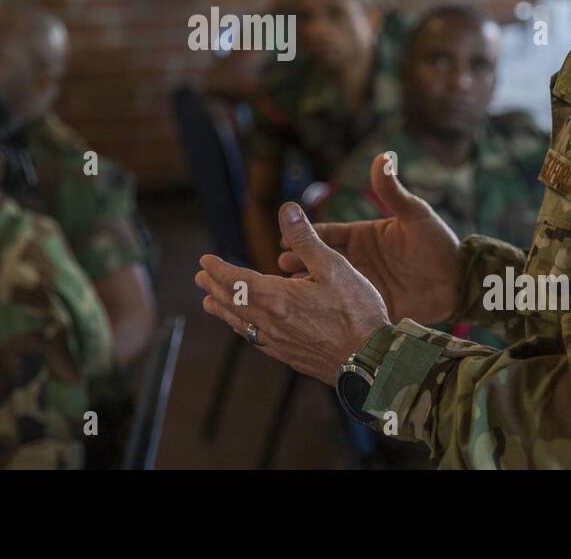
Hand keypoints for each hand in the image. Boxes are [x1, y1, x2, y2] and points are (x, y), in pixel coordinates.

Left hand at [196, 202, 389, 385]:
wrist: (370, 361)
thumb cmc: (356, 311)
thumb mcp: (333, 266)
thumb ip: (305, 238)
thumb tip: (286, 209)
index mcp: (277, 298)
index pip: (237, 280)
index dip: (218, 269)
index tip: (204, 260)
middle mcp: (271, 322)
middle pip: (233, 303)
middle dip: (214, 288)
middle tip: (200, 278)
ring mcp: (278, 343)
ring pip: (241, 324)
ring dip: (224, 310)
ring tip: (210, 304)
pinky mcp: (288, 356)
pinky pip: (255, 339)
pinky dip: (243, 328)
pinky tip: (246, 328)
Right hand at [279, 152, 460, 324]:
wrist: (459, 283)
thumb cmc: (438, 244)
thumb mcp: (415, 214)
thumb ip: (393, 190)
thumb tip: (383, 156)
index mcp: (362, 235)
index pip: (328, 233)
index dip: (307, 235)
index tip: (285, 236)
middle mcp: (357, 260)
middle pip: (321, 259)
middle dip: (299, 261)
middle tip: (281, 264)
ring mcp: (362, 284)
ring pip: (327, 285)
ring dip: (308, 286)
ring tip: (288, 289)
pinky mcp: (370, 306)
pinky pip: (344, 309)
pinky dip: (326, 310)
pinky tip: (309, 314)